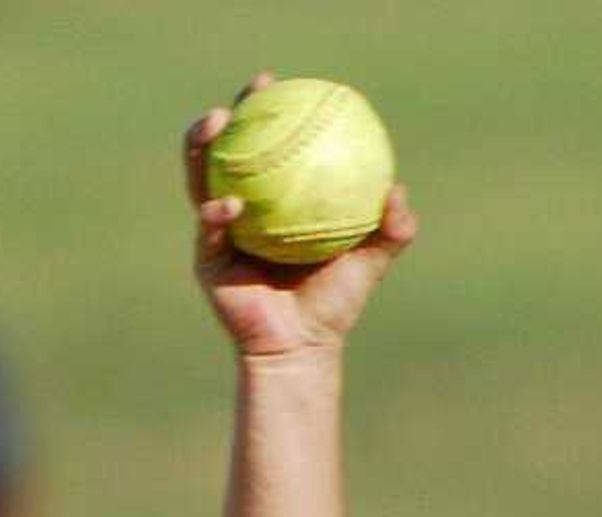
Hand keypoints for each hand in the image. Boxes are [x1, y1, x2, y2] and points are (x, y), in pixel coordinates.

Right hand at [184, 74, 415, 360]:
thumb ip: (389, 231)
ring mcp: (218, 230)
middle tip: (245, 95)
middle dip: (227, 115)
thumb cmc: (334, 305)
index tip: (274, 82)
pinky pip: (208, 227)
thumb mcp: (366, 264)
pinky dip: (217, 212)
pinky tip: (231, 204)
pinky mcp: (206, 258)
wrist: (302, 350)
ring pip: (202, 176)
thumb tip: (399, 191)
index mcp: (271, 200)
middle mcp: (240, 208)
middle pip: (224, 150)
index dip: (265, 110)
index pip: (264, 145)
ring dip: (203, 146)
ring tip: (215, 124)